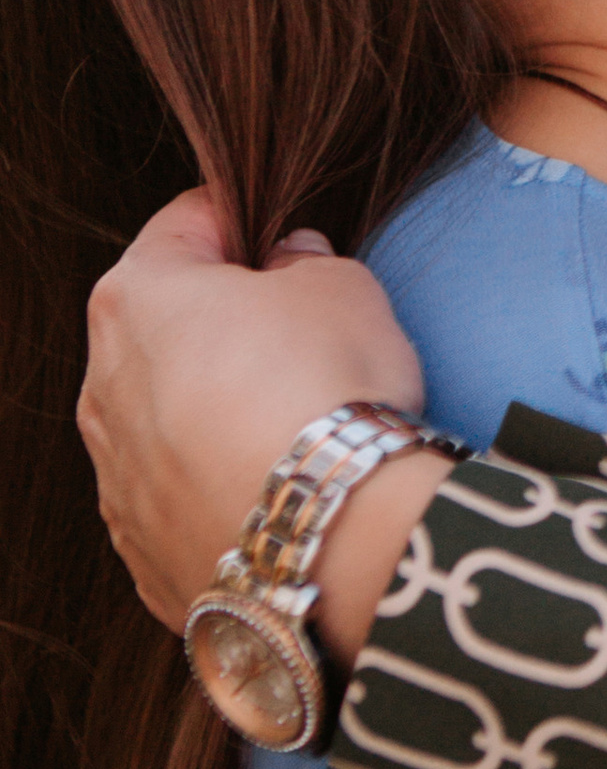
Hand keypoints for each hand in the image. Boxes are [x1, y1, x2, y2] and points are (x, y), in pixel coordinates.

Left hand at [80, 189, 426, 627]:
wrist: (326, 535)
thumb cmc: (326, 390)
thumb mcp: (342, 285)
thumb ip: (304, 260)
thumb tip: (287, 265)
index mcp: (138, 297)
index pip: (187, 225)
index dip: (247, 225)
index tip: (286, 243)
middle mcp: (102, 383)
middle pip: (162, 325)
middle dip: (221, 322)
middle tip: (298, 335)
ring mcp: (112, 473)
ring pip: (162, 413)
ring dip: (212, 405)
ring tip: (291, 420)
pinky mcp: (138, 543)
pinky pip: (177, 489)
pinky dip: (216, 478)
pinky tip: (274, 482)